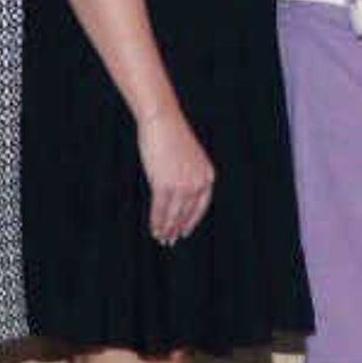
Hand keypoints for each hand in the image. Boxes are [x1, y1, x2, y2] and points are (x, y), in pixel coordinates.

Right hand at [138, 111, 216, 244]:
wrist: (162, 123)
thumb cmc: (172, 138)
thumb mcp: (189, 160)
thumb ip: (187, 178)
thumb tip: (177, 198)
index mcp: (208, 176)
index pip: (201, 206)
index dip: (191, 221)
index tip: (185, 231)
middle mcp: (199, 183)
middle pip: (187, 213)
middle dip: (176, 228)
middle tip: (169, 240)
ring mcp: (183, 185)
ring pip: (173, 214)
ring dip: (166, 228)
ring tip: (160, 237)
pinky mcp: (165, 185)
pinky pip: (160, 209)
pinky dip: (156, 221)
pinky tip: (153, 228)